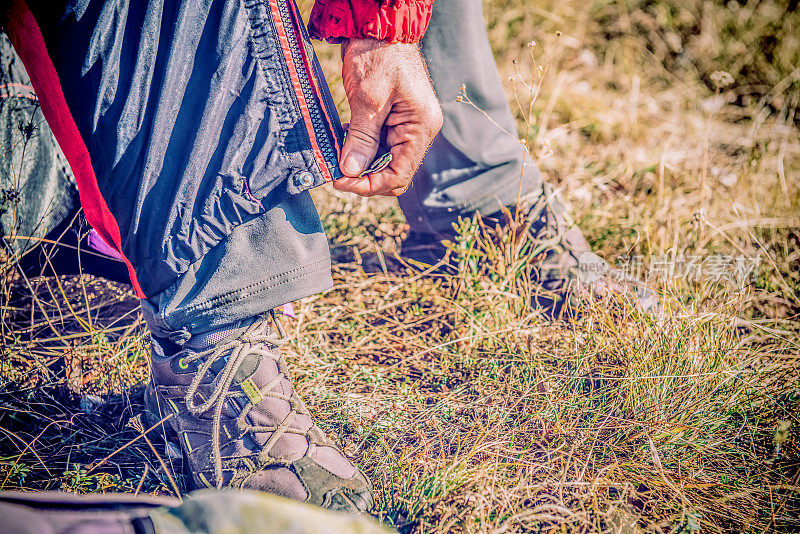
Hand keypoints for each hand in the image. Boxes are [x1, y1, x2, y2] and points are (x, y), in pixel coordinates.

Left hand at [334, 38, 441, 196]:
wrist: (379, 26)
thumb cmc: (378, 54)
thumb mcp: (367, 98)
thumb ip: (361, 137)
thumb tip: (351, 171)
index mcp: (420, 126)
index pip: (400, 174)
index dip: (370, 184)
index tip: (341, 181)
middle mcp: (419, 130)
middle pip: (394, 171)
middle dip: (366, 177)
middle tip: (336, 174)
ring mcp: (408, 124)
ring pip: (385, 160)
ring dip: (362, 164)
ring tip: (337, 159)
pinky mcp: (395, 119)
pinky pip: (380, 145)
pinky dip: (362, 149)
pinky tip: (344, 145)